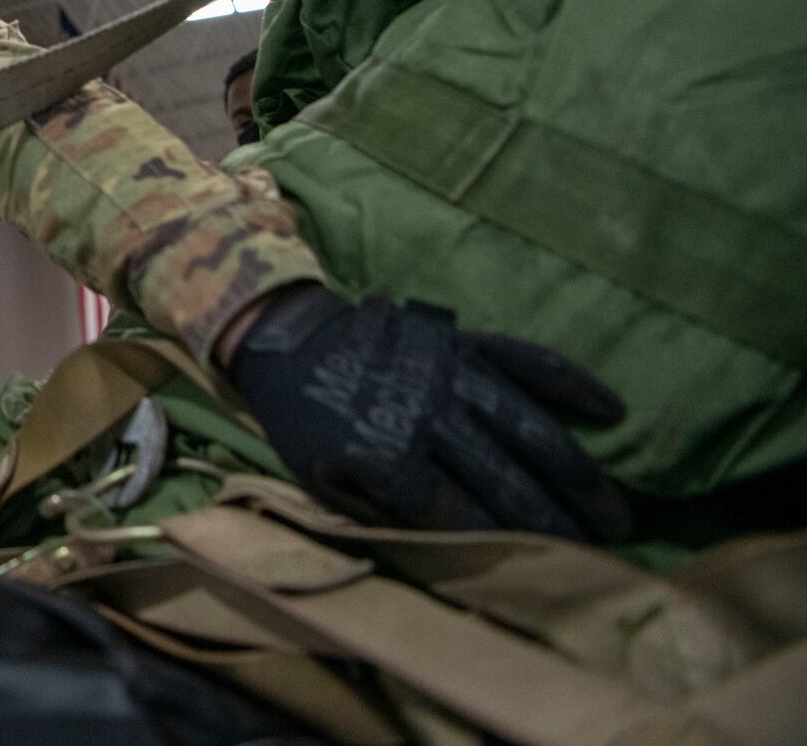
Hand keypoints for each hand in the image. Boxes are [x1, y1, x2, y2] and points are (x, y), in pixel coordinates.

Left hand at [227, 284, 628, 539]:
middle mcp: (425, 410)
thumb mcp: (319, 479)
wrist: (286, 336)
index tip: (544, 569)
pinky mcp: (464, 339)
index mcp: (382, 451)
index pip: (456, 509)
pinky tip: (612, 409)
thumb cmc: (304, 419)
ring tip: (618, 512)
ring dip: (578, 472)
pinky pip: (527, 359)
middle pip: (503, 476)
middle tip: (604, 554)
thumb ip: (378, 513)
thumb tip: (443, 550)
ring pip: (529, 425)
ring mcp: (450, 370)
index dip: (500, 541)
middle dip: (555, 521)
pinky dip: (572, 382)